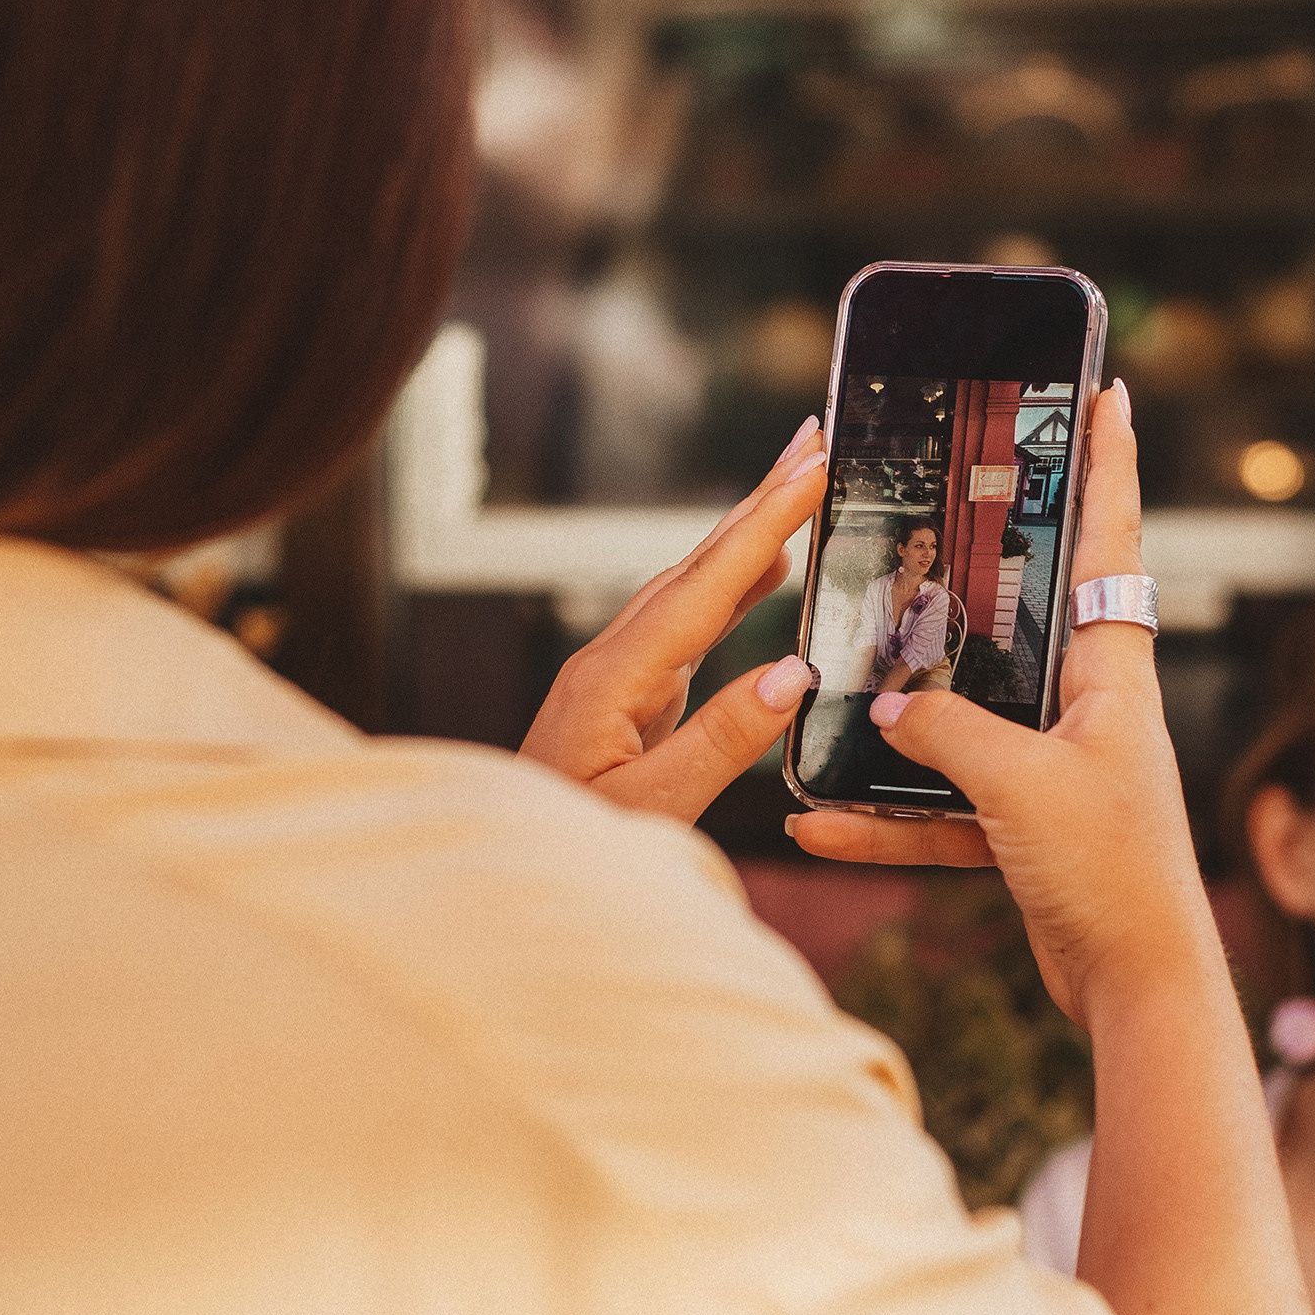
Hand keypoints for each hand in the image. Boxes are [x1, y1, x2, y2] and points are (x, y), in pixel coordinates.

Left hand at [518, 416, 826, 822]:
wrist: (500, 877)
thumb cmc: (569, 851)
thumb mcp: (651, 810)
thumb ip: (721, 742)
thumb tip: (793, 674)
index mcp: (614, 678)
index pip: (705, 586)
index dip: (764, 525)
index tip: (811, 468)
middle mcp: (612, 661)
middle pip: (697, 564)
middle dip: (759, 500)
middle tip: (814, 438)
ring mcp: (616, 676)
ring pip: (692, 586)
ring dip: (748, 535)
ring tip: (799, 486)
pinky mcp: (626, 698)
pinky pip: (691, 623)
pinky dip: (733, 586)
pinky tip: (765, 576)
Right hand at [788, 384, 1203, 1027]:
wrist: (1138, 988)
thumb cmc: (1108, 871)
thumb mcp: (1019, 783)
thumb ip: (947, 732)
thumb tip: (890, 709)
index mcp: (1111, 674)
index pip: (1111, 540)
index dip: (1109, 462)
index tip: (1110, 393)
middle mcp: (1090, 711)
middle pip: (1028, 616)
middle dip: (979, 570)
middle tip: (936, 511)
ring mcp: (1059, 771)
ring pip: (968, 722)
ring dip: (900, 723)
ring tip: (828, 697)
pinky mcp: (1030, 833)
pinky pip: (945, 811)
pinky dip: (888, 821)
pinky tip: (816, 827)